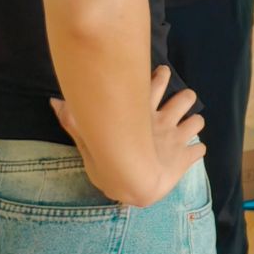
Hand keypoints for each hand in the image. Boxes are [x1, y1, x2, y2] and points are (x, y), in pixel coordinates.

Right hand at [51, 66, 205, 207]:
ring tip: (193, 124)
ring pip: (197, 121)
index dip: (161, 76)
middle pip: (184, 98)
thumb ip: (73, 120)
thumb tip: (54, 102)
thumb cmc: (109, 160)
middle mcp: (163, 121)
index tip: (162, 72)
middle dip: (185, 97)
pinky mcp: (185, 157)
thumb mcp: (87, 138)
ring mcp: (176, 139)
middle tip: (184, 99)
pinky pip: (199, 150)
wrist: (134, 180)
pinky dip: (198, 150)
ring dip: (196, 122)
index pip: (155, 84)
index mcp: (142, 112)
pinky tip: (194, 152)